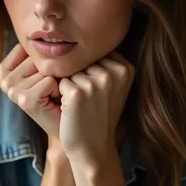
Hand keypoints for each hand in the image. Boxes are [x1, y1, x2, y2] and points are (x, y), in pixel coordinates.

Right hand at [0, 44, 60, 140]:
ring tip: (53, 96)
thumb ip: (36, 51)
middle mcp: (5, 81)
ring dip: (56, 80)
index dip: (43, 60)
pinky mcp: (25, 100)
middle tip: (51, 89)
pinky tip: (55, 102)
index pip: (27, 47)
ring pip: (44, 68)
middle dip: (50, 70)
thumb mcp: (42, 70)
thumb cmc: (58, 95)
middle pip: (36, 57)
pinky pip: (49, 80)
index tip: (44, 78)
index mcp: (4, 71)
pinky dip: (59, 89)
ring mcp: (13, 91)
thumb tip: (42, 25)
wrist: (66, 126)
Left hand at [58, 51, 134, 165]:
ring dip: (70, 87)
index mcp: (126, 68)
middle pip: (82, 60)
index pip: (95, 54)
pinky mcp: (78, 92)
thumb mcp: (112, 87)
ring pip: (70, 71)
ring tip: (82, 106)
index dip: (89, 73)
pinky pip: (60, 82)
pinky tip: (73, 110)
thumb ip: (107, 63)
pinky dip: (61, 96)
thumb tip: (82, 36)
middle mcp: (114, 72)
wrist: (94, 149)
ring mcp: (97, 81)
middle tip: (89, 102)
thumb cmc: (99, 116)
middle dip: (79, 79)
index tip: (98, 94)